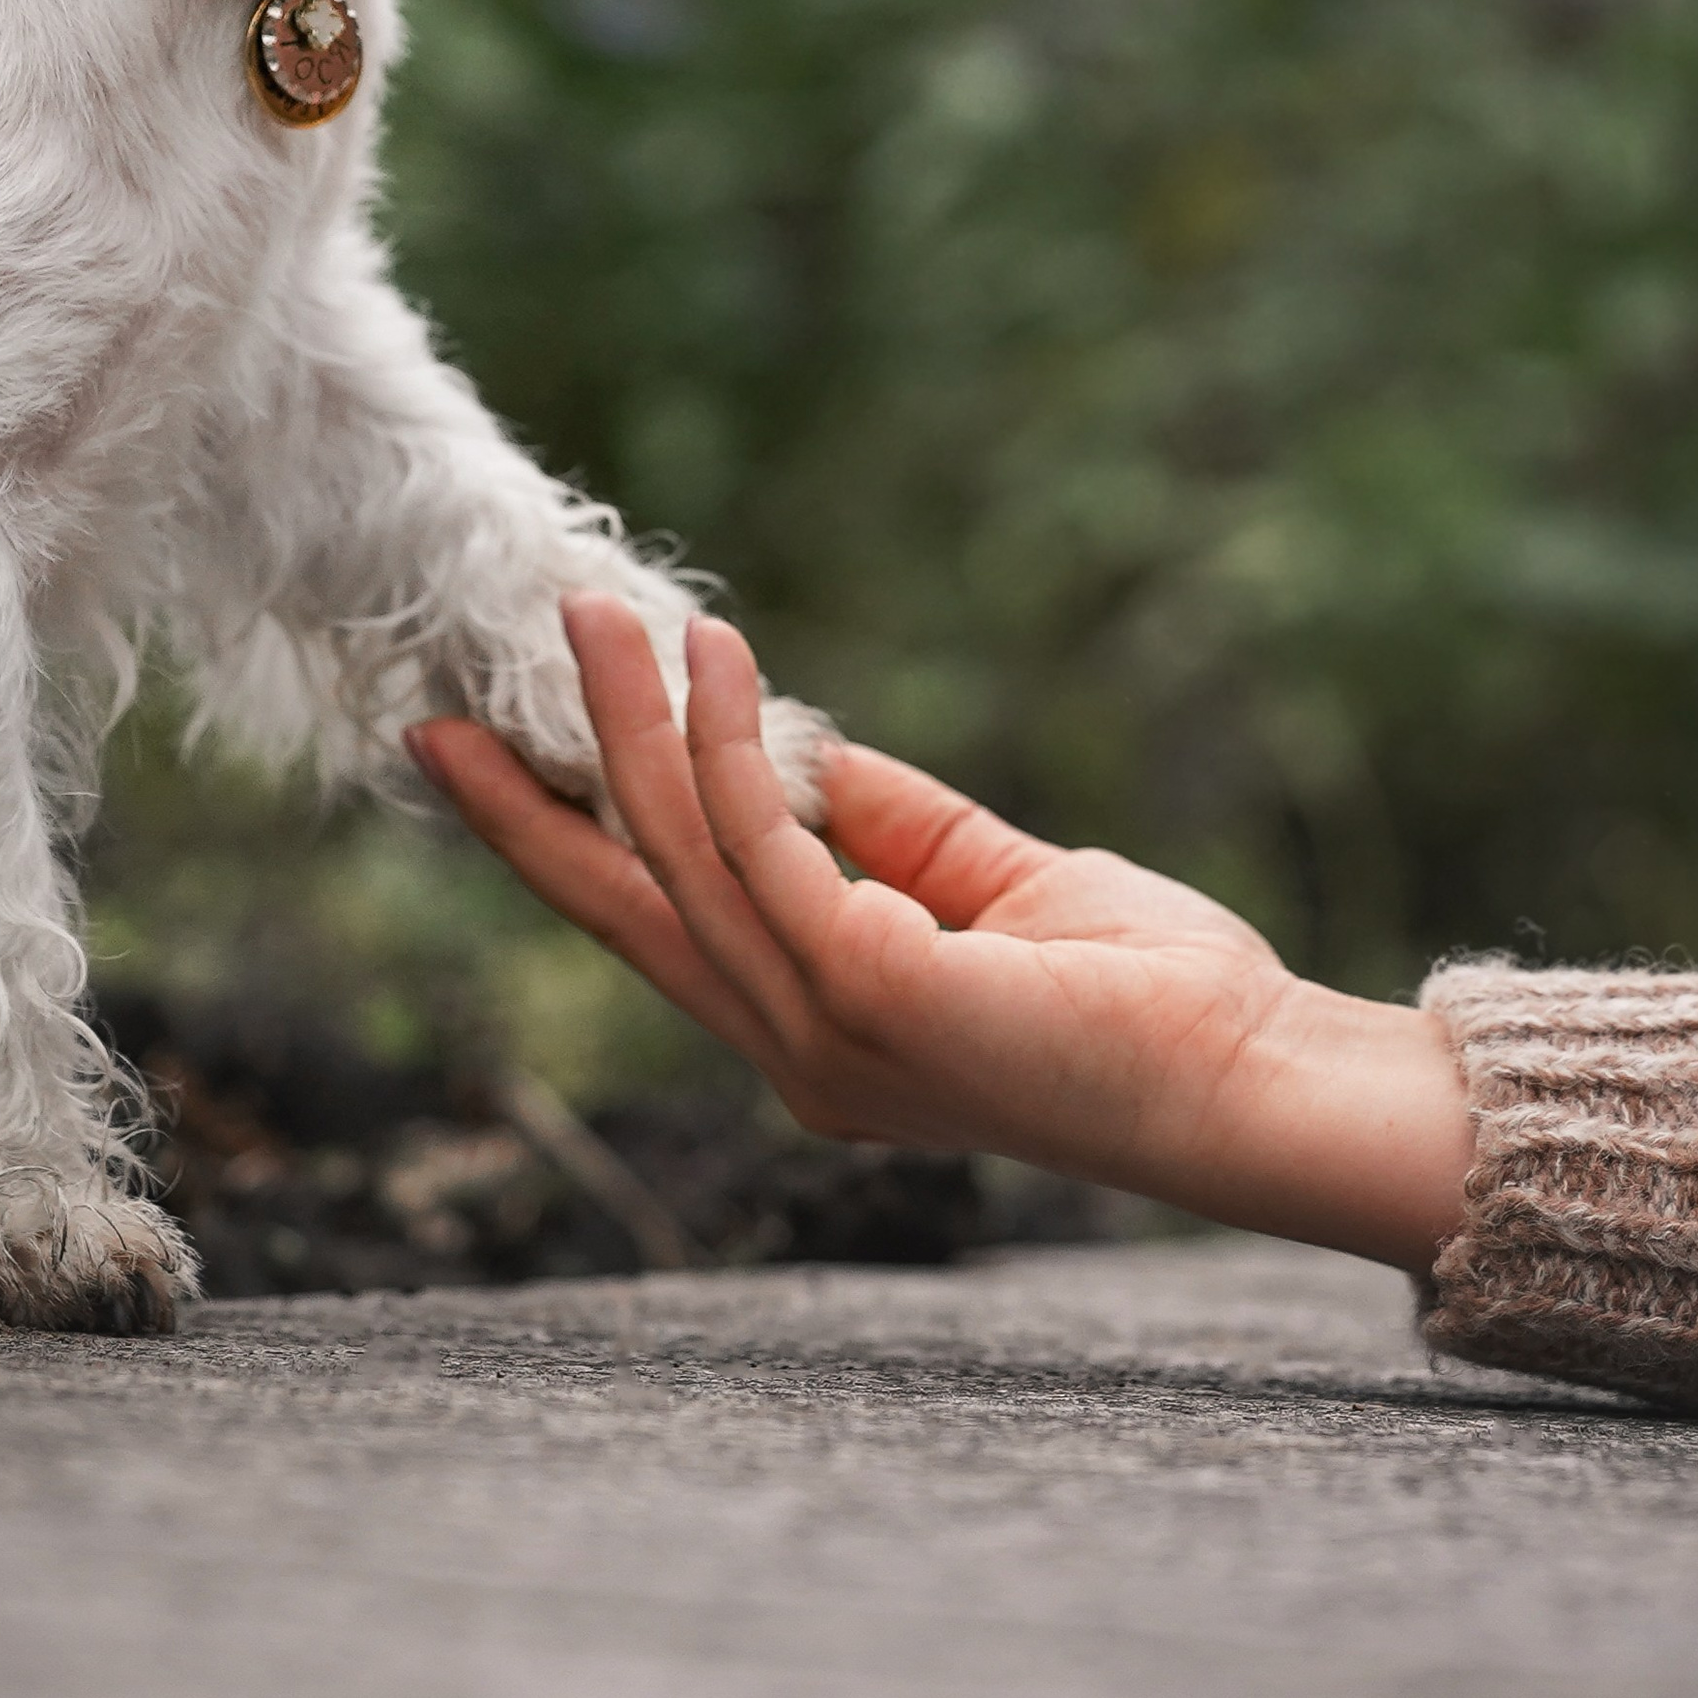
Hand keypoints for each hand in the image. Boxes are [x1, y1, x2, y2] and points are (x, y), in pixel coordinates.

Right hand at [410, 596, 1473, 1273]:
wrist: (1254, 1081)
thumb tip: (788, 743)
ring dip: (629, 727)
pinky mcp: (872, 992)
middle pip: (625, 910)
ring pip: (682, 859)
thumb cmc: (1149, 993)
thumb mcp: (983, 881)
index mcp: (812, 1033)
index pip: (655, 932)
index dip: (559, 846)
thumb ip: (878, 824)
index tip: (470, 764)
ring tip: (599, 617)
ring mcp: (824, 1035)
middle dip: (530, 805)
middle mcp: (796, 1050)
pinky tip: (717, 657)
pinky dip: (728, 744)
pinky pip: (768, 846)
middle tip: (443, 709)